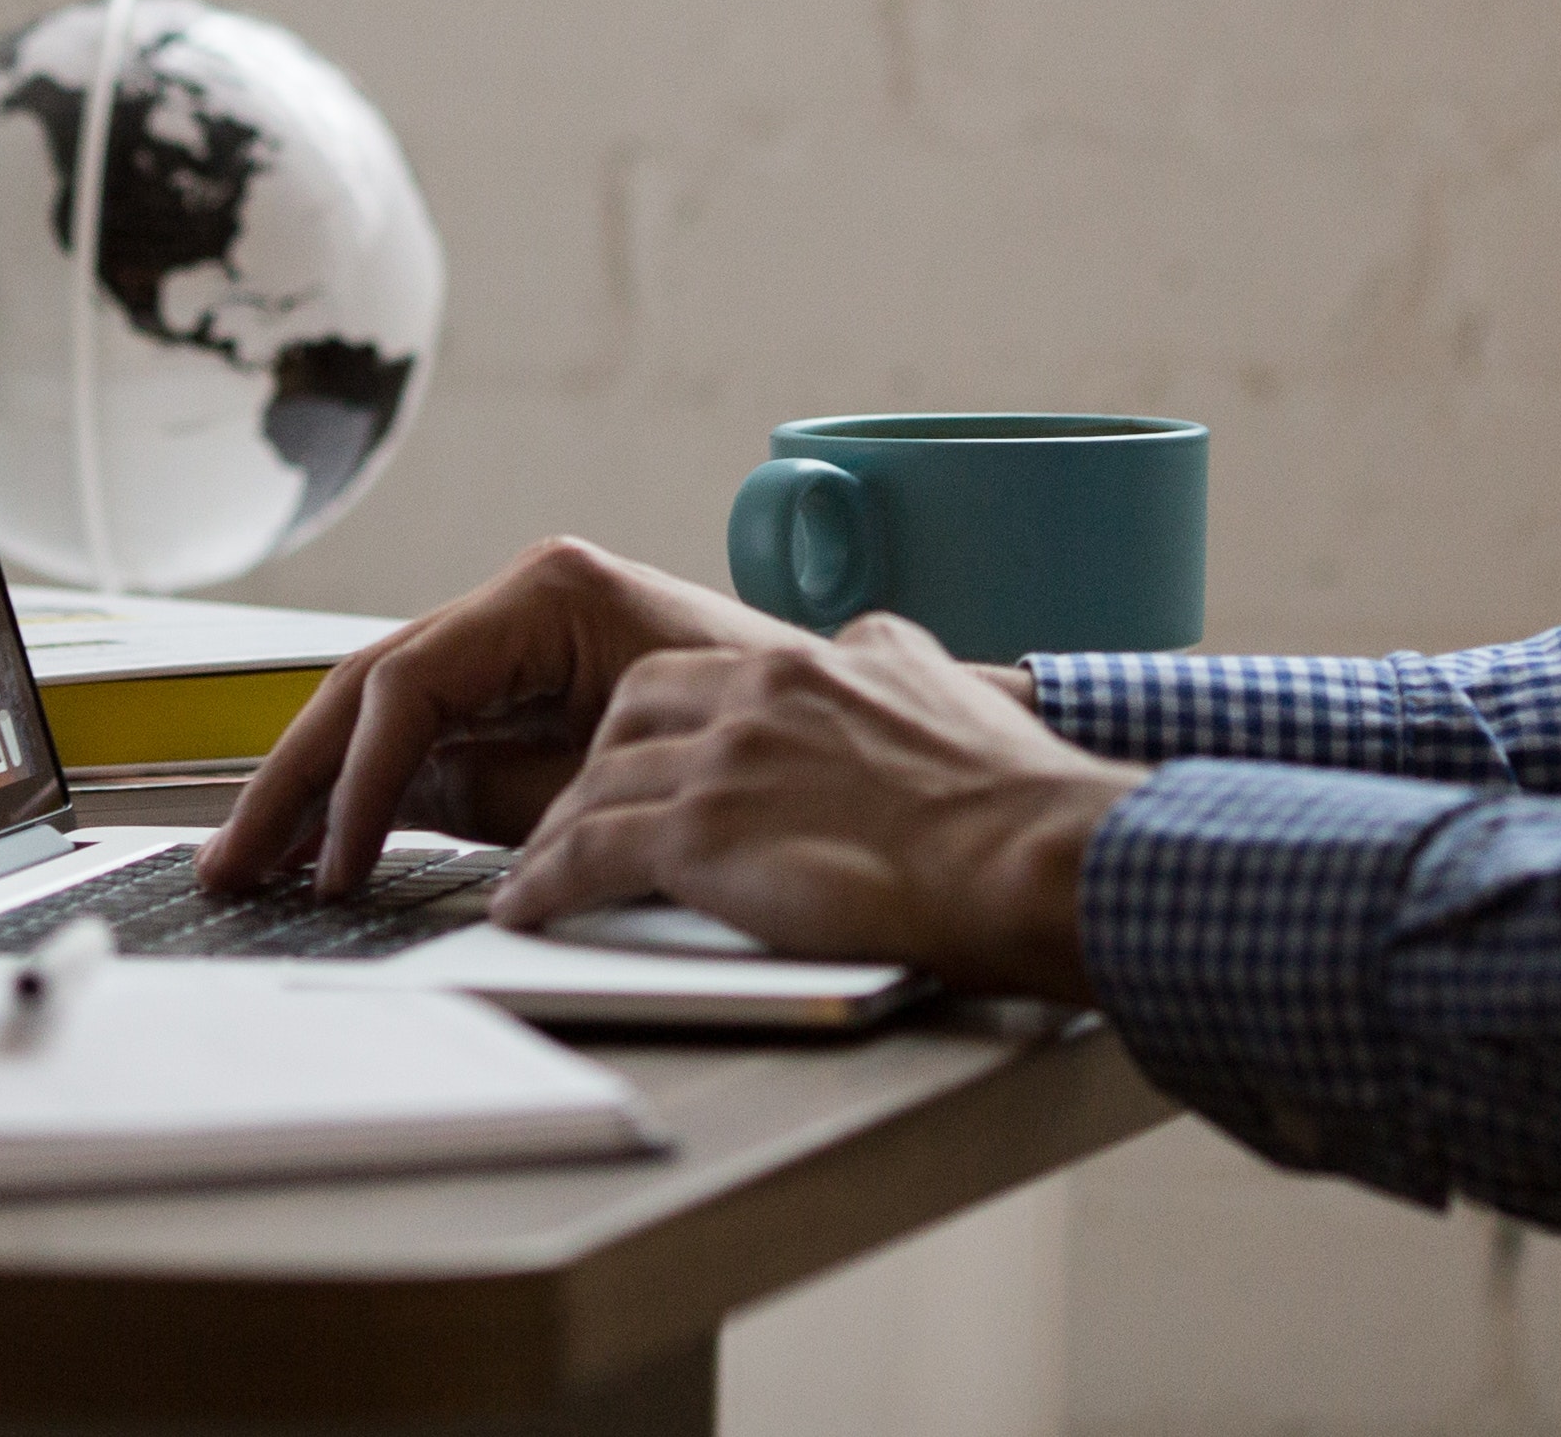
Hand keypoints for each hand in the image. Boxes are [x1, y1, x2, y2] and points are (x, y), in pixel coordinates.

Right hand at [198, 539, 813, 893]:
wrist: (873, 767)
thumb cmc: (764, 753)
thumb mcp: (610, 789)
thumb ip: (490, 800)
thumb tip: (375, 829)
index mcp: (550, 594)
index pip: (407, 686)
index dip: (351, 782)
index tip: (328, 867)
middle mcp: (527, 600)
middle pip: (370, 689)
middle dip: (293, 782)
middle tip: (230, 862)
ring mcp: (522, 640)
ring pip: (383, 710)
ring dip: (315, 788)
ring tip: (250, 863)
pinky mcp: (528, 689)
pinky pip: (428, 736)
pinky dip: (374, 791)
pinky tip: (323, 849)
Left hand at [486, 611, 1143, 1001]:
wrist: (1034, 855)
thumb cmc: (1014, 800)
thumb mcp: (942, 685)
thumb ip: (889, 663)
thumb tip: (873, 650)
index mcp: (803, 662)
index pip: (684, 680)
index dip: (645, 728)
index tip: (627, 761)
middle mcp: (752, 697)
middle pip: (622, 723)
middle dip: (586, 769)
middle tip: (565, 814)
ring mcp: (724, 766)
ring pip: (594, 788)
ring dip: (554, 834)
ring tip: (531, 871)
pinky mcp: (707, 839)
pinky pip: (590, 856)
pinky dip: (546, 884)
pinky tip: (525, 910)